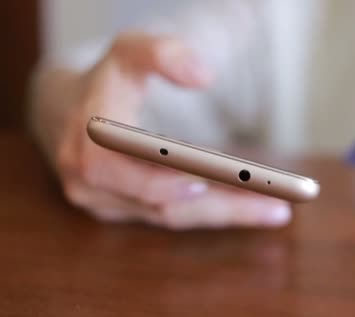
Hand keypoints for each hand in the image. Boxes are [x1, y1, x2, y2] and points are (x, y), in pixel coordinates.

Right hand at [29, 32, 290, 228]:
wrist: (67, 109)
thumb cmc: (109, 79)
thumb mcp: (129, 51)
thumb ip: (163, 53)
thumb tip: (203, 76)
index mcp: (87, 136)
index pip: (117, 165)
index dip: (157, 179)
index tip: (204, 181)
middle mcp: (88, 178)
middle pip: (159, 203)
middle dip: (218, 206)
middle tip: (276, 205)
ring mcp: (103, 200)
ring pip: (171, 215)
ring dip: (224, 214)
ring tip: (277, 211)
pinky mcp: (122, 210)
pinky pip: (171, 216)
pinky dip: (211, 213)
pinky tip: (250, 210)